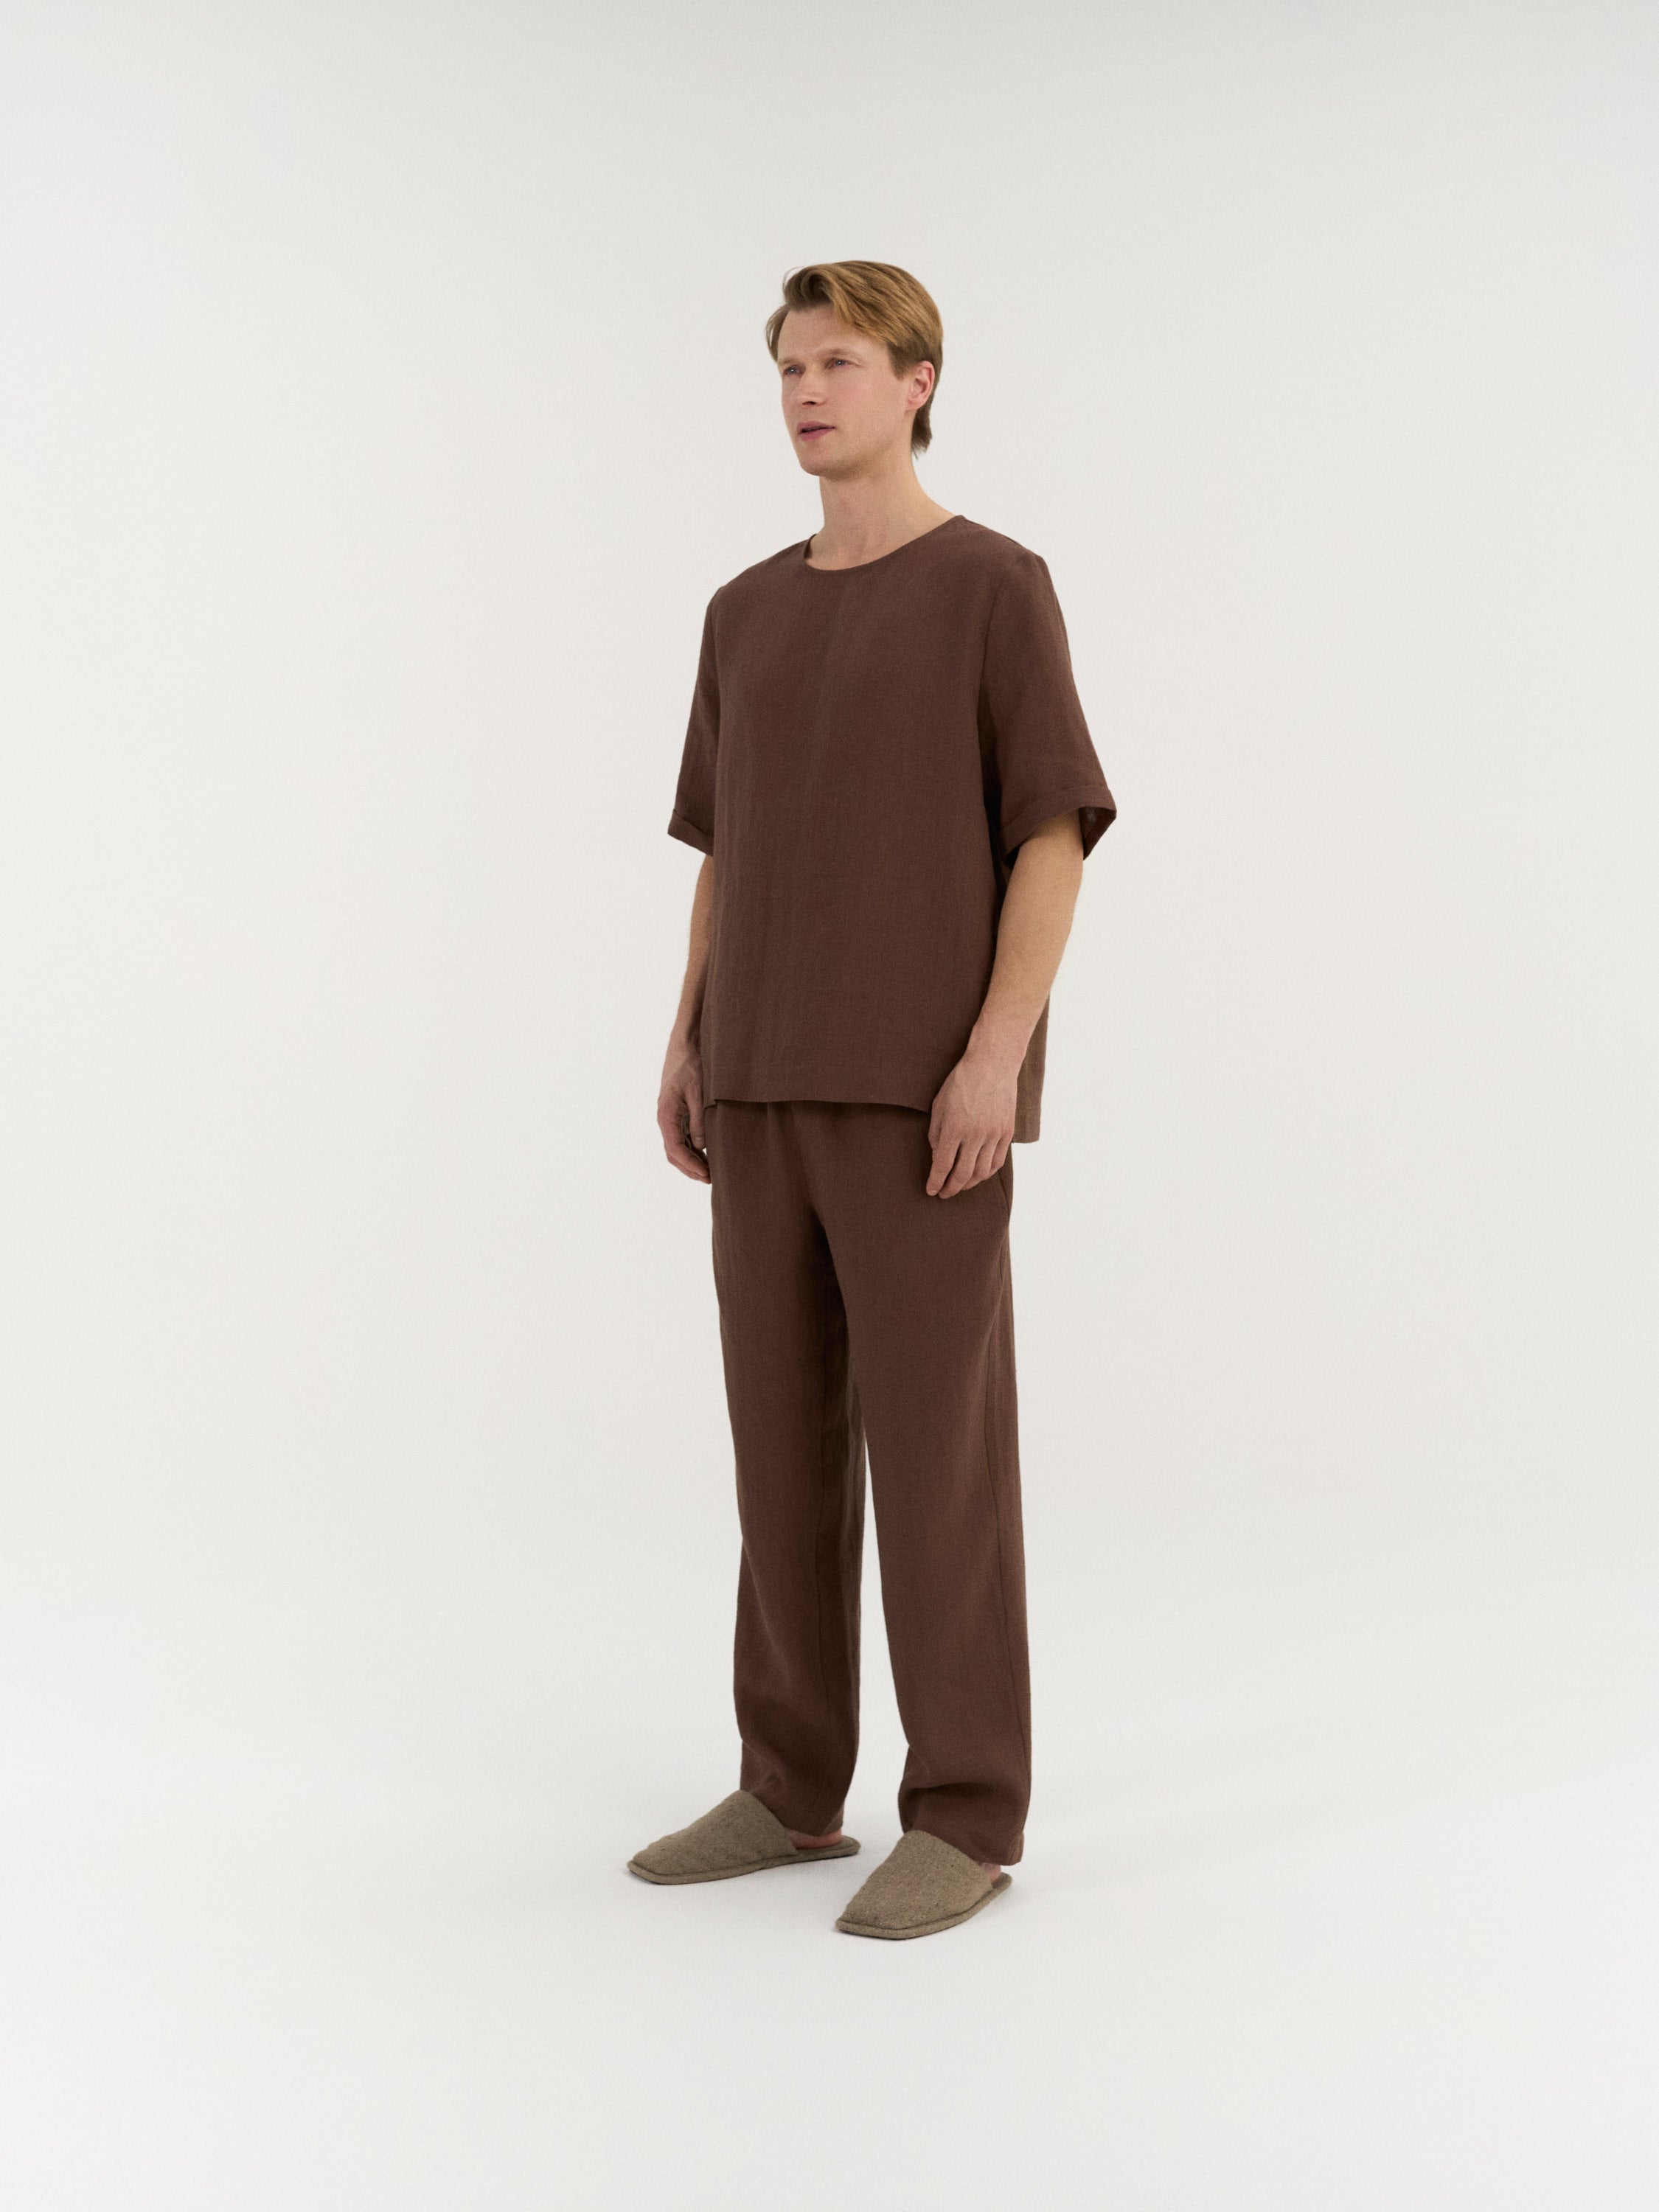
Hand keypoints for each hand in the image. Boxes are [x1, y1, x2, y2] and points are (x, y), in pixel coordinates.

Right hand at [658, 1035, 709, 1181]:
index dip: (690, 1165)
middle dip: (690, 1168)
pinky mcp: (677, 1110)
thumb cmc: (691, 1063)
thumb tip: (701, 1146)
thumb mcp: (699, 1092)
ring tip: (709, 1169)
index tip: (706, 1174)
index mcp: (666, 1114)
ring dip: (691, 1160)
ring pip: (676, 1146)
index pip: (675, 1149)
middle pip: (673, 1152)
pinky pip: (681, 1135)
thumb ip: (699, 1120)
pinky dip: (692, 1148)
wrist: (686, 1042)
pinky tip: (706, 1152)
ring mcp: (670, 1114)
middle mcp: (665, 1117)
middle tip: (710, 1178)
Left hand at [926, 1046, 1016, 1196]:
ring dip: (969, 1184)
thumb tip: (938, 1158)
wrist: (992, 1064)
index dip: (935, 1182)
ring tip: (960, 1186)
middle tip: (944, 1194)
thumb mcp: (939, 1105)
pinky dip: (986, 1173)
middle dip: (951, 1188)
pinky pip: (997, 1161)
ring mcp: (994, 1134)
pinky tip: (978, 1175)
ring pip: (981, 1172)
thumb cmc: (960, 1082)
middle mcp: (975, 1134)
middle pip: (962, 1174)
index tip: (931, 1191)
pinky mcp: (1007, 1132)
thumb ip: (936, 1134)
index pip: (942, 1165)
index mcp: (954, 1128)